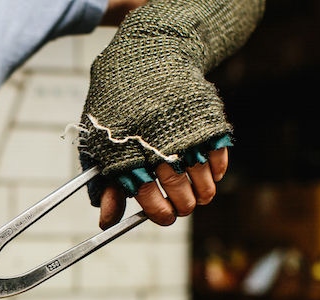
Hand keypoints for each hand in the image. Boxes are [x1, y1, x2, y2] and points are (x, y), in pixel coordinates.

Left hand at [78, 0, 262, 226]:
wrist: (148, 58)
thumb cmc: (119, 108)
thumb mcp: (102, 143)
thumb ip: (106, 184)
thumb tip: (107, 222)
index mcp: (128, 152)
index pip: (148, 194)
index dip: (159, 212)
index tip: (164, 217)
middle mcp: (158, 143)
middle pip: (178, 190)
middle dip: (182, 205)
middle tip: (182, 208)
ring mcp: (185, 132)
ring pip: (201, 178)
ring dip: (202, 193)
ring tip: (198, 195)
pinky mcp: (207, 121)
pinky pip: (218, 157)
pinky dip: (217, 171)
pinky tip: (210, 174)